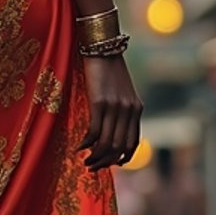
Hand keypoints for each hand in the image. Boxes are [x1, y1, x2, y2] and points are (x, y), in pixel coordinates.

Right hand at [78, 55, 142, 171]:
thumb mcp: (121, 91)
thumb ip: (121, 109)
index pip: (133, 143)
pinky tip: (78, 147)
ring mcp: (115, 107)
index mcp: (137, 109)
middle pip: (119, 147)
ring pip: (107, 143)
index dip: (122, 158)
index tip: (110, 164)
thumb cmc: (108, 69)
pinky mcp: (100, 102)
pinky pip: (94, 131)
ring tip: (85, 161)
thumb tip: (111, 131)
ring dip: (95, 156)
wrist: (102, 47)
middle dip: (106, 162)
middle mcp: (129, 110)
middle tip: (92, 167)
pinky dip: (86, 143)